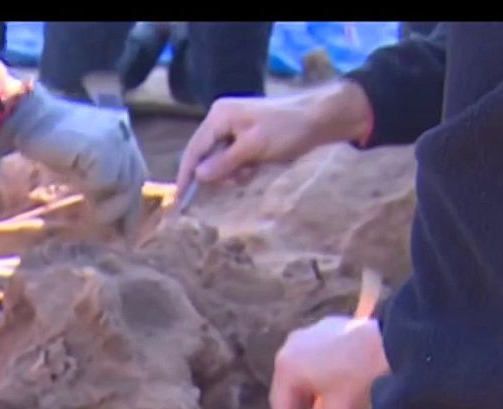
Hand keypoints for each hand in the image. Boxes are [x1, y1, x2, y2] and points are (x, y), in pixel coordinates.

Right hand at [5, 84, 148, 235]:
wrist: (25, 119)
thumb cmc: (44, 142)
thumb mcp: (78, 162)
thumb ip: (95, 178)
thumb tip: (108, 212)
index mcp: (119, 133)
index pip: (136, 173)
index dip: (132, 203)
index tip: (126, 229)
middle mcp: (122, 134)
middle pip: (136, 181)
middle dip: (128, 212)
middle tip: (119, 237)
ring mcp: (114, 140)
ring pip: (126, 187)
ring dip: (111, 210)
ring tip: (92, 220)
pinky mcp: (101, 149)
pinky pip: (108, 185)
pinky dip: (99, 202)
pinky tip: (86, 211)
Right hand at [175, 80, 374, 199]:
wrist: (321, 118)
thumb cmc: (287, 128)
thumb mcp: (254, 147)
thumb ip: (225, 162)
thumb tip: (198, 176)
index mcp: (220, 116)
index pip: (195, 149)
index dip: (187, 174)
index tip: (181, 200)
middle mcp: (223, 120)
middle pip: (206, 155)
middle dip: (219, 172)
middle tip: (238, 178)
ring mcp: (236, 128)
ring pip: (222, 161)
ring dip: (234, 172)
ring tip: (253, 171)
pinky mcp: (249, 138)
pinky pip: (236, 159)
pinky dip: (244, 168)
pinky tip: (258, 168)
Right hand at [269, 316, 388, 408]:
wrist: (393, 340)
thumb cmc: (361, 375)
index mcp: (286, 369)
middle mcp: (288, 349)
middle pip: (286, 394)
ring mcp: (304, 337)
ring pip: (299, 379)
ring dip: (307, 403)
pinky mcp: (322, 329)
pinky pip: (311, 363)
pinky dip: (316, 384)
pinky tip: (329, 397)